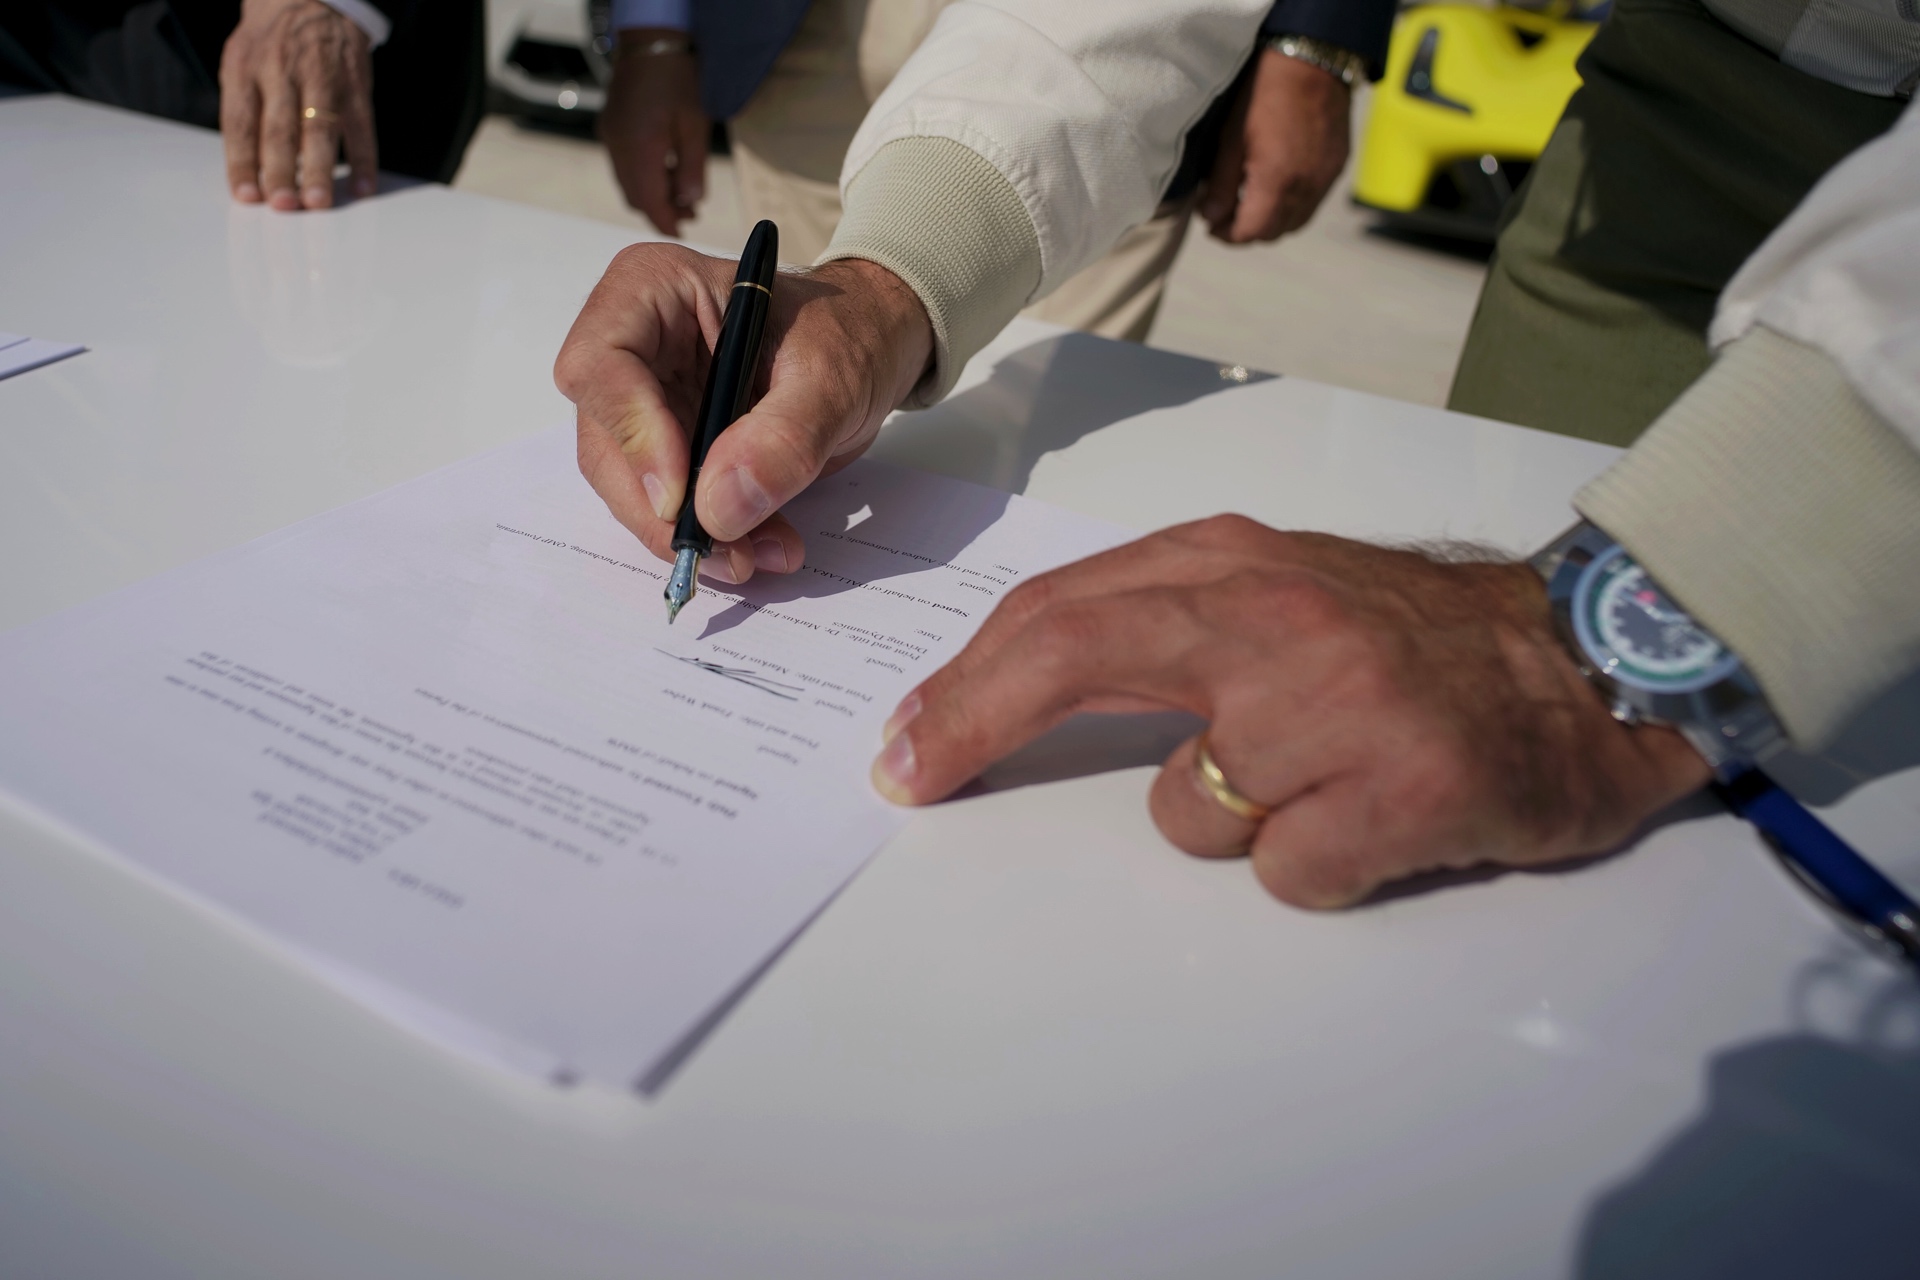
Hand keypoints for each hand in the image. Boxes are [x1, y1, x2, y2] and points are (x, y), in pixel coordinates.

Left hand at [220, 0, 375, 210]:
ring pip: (319, 130)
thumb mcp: (243, 66)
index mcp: (245, 70)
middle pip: (279, 129)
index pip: (239, 123)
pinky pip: (362, 127)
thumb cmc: (271, 45)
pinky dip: (364, 160)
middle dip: (280, 170)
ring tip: (317, 203)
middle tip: (283, 205)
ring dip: (318, 169)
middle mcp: (281, 73)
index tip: (247, 196)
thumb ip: (246, 115)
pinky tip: (362, 186)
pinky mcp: (355, 86)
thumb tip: (256, 174)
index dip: (242, 162)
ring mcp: (321, 79)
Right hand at [554, 244, 932, 584]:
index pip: (599, 366)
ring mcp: (645, 401)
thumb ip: (782, 438)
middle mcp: (632, 345)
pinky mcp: (668, 447)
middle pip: (605, 441)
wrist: (869, 348)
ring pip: (631, 485)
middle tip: (727, 555)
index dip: (632, 437)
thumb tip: (720, 509)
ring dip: (690, 534)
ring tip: (761, 554)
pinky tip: (762, 546)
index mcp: (652, 290)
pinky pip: (669, 505)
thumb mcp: (832, 377)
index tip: (680, 497)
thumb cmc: (848, 333)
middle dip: (660, 510)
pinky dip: (713, 536)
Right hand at [600, 31, 709, 235]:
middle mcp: (618, 147)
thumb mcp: (695, 126)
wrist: (650, 42)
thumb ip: (693, 169)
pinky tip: (665, 170)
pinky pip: (623, 165)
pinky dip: (643, 176)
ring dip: (652, 193)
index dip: (665, 222)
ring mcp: (610, 137)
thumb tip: (690, 202)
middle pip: (635, 196)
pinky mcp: (609, 128)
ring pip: (627, 182)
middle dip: (661, 209)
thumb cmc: (677, 78)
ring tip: (682, 194)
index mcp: (639, 148)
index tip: (681, 235)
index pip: (648, 201)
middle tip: (690, 214)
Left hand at [871, 519, 1711, 906]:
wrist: (1590, 665)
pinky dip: (1318, 865)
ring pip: (1188, 811)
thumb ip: (1167, 626)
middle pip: (1074, 653)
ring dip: (1234, 820)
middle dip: (971, 721)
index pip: (1061, 612)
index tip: (904, 743)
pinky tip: (1380, 821)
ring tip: (1325, 782)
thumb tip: (1019, 683)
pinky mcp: (1407, 784)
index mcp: (1233, 562)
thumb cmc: (1416, 643)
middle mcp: (1274, 613)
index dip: (966, 684)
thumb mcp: (1283, 595)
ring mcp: (1339, 697)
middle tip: (913, 774)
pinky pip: (1287, 870)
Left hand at [1199, 46, 1351, 242]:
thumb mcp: (1231, 139)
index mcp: (1276, 183)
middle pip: (1274, 233)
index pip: (1250, 233)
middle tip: (1226, 215)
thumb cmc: (1265, 93)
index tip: (1212, 225)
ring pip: (1296, 222)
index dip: (1227, 235)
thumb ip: (1221, 185)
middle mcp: (1306, 188)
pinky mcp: (1337, 167)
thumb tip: (1210, 216)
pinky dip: (1293, 204)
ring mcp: (1326, 179)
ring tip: (1251, 203)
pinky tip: (1277, 186)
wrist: (1313, 60)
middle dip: (1248, 230)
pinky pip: (1313, 201)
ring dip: (1272, 221)